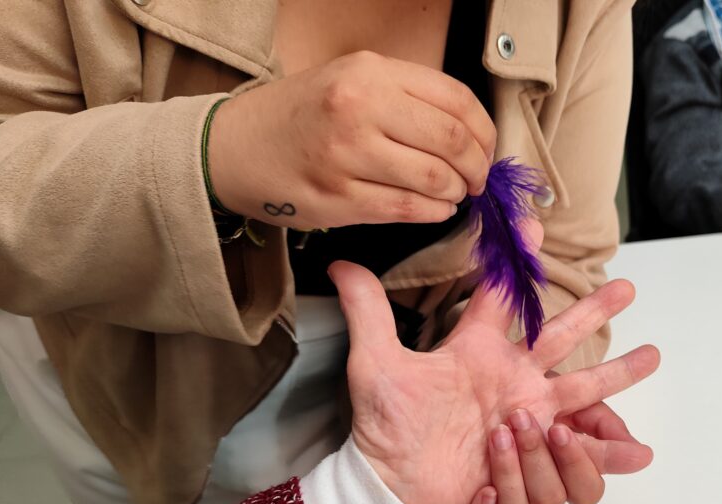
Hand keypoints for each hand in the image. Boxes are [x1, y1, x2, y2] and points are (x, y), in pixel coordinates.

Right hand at [209, 51, 495, 228]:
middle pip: (452, 142)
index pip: (455, 101)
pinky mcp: (339, 199)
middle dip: (476, 167)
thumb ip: (405, 98)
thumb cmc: (301, 116)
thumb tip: (469, 133)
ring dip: (455, 193)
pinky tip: (434, 209)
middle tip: (476, 179)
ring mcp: (348, 156)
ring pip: (434, 180)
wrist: (236, 147)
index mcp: (370, 73)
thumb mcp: (350, 81)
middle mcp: (359, 108)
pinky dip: (433, 212)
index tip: (485, 149)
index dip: (484, 132)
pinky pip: (407, 210)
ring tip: (452, 194)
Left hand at [330, 263, 659, 503]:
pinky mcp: (531, 457)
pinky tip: (638, 451)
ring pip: (582, 393)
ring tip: (647, 356)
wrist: (391, 484)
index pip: (506, 299)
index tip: (534, 225)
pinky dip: (605, 456)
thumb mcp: (376, 365)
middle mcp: (510, 381)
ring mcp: (526, 418)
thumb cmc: (385, 426)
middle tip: (627, 287)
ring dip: (612, 375)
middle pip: (562, 337)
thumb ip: (367, 312)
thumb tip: (339, 262)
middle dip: (594, 310)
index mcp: (478, 352)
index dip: (519, 262)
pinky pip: (573, 458)